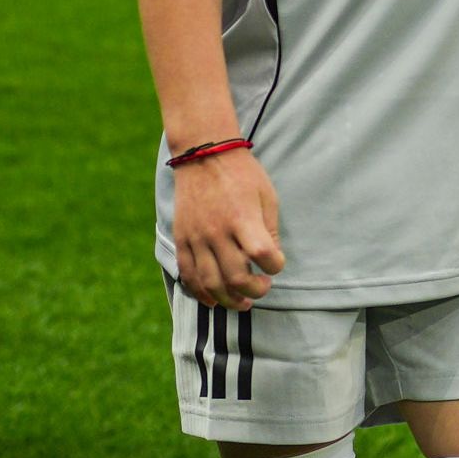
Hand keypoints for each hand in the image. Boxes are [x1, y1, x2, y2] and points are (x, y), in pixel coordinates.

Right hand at [170, 152, 287, 307]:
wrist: (203, 155)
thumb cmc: (242, 175)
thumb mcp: (267, 196)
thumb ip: (269, 230)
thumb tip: (270, 260)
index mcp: (243, 218)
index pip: (263, 255)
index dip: (275, 266)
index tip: (276, 264)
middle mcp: (217, 231)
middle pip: (236, 277)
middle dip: (254, 291)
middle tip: (262, 287)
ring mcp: (196, 237)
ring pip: (211, 283)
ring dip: (229, 300)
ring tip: (243, 302)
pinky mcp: (182, 239)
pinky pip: (188, 275)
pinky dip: (200, 293)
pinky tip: (213, 301)